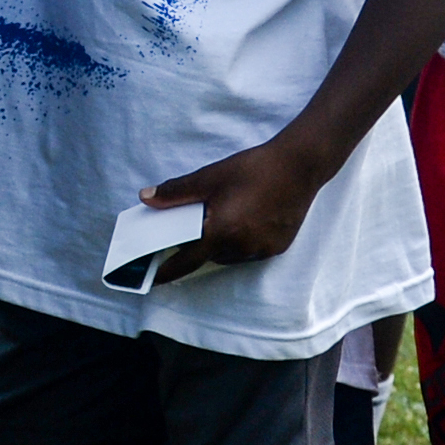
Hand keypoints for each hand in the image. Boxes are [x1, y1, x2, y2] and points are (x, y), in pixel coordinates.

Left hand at [143, 131, 337, 269]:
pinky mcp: (278, 248)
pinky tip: (245, 221)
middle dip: (198, 244)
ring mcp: (262, 250)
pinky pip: (250, 252)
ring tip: (222, 218)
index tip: (153, 278)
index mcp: (222, 232)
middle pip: (209, 255)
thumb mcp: (209, 177)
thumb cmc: (252, 168)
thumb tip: (145, 197)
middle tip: (196, 224)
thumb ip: (176, 192)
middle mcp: (242, 247)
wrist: (299, 166)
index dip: (168, 270)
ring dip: (220, 244)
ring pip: (230, 256)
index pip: (186, 260)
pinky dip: (241, 243)